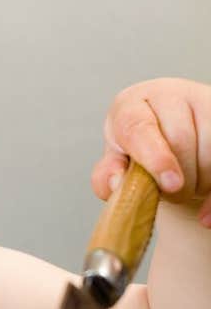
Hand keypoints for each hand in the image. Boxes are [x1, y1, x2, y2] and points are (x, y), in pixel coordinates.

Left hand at [91, 78, 210, 224]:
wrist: (172, 142)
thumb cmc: (140, 153)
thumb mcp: (119, 162)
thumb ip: (108, 176)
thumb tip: (116, 183)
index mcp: (132, 105)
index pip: (140, 128)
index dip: (156, 158)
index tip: (171, 185)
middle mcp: (168, 94)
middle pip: (181, 140)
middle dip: (179, 180)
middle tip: (172, 193)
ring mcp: (202, 101)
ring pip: (210, 149)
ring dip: (201, 181)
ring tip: (189, 184)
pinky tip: (207, 213)